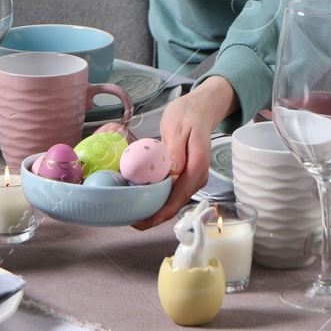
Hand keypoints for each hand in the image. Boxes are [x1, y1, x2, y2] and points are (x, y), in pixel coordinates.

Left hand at [131, 75, 238, 230]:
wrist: (200, 109)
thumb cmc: (188, 115)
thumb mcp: (178, 127)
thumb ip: (175, 149)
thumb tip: (173, 171)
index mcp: (197, 165)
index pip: (180, 195)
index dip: (162, 212)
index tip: (144, 221)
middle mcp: (198, 176)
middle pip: (176, 203)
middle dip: (155, 215)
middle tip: (130, 220)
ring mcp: (193, 177)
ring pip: (174, 199)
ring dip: (155, 207)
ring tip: (132, 211)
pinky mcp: (186, 176)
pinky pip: (172, 191)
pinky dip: (158, 196)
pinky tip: (142, 197)